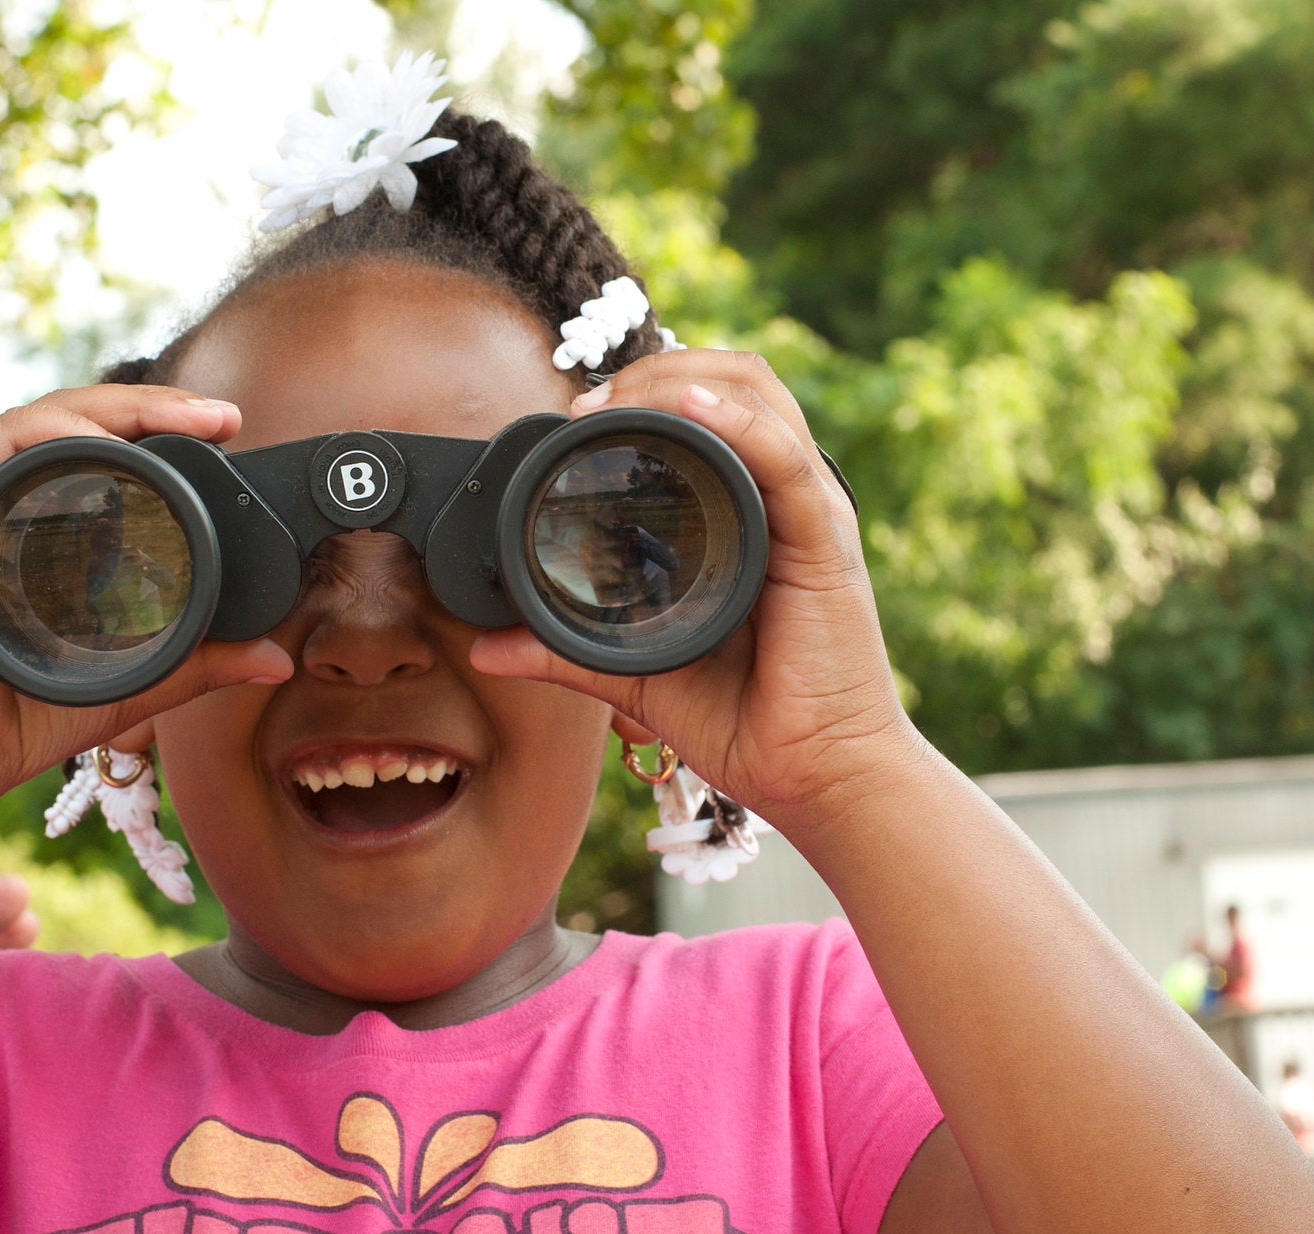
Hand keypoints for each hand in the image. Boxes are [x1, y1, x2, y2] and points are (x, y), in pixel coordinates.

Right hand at [0, 385, 293, 824]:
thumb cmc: (13, 720)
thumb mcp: (131, 685)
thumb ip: (199, 665)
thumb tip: (276, 659)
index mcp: (49, 536)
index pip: (111, 463)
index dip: (168, 439)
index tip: (231, 437)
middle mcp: (12, 507)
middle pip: (89, 429)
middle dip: (160, 411)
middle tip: (226, 418)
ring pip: (53, 420)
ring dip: (124, 406)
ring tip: (191, 416)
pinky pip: (4, 439)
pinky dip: (60, 426)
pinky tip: (107, 432)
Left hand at [471, 350, 923, 829]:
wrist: (817, 779)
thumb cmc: (748, 724)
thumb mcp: (636, 678)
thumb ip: (565, 653)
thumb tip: (488, 648)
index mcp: (747, 516)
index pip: (708, 411)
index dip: (643, 393)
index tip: (575, 416)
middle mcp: (781, 501)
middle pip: (733, 382)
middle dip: (654, 373)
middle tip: (587, 406)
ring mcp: (808, 516)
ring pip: (759, 397)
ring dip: (685, 378)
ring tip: (623, 399)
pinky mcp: (825, 547)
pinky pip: (788, 462)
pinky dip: (740, 424)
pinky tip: (693, 409)